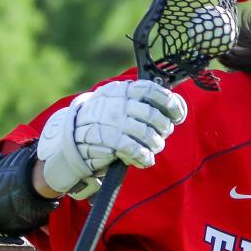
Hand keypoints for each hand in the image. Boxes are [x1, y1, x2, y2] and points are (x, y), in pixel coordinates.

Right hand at [38, 79, 187, 197]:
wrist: (73, 137)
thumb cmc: (103, 119)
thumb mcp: (118, 101)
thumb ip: (142, 101)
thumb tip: (176, 107)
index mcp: (123, 90)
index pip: (153, 91)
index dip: (171, 103)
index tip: (177, 115)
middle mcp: (119, 104)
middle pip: (154, 116)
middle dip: (163, 128)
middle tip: (161, 135)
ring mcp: (115, 123)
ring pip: (148, 135)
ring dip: (155, 145)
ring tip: (152, 148)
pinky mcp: (111, 142)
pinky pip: (137, 151)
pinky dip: (144, 158)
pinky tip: (144, 160)